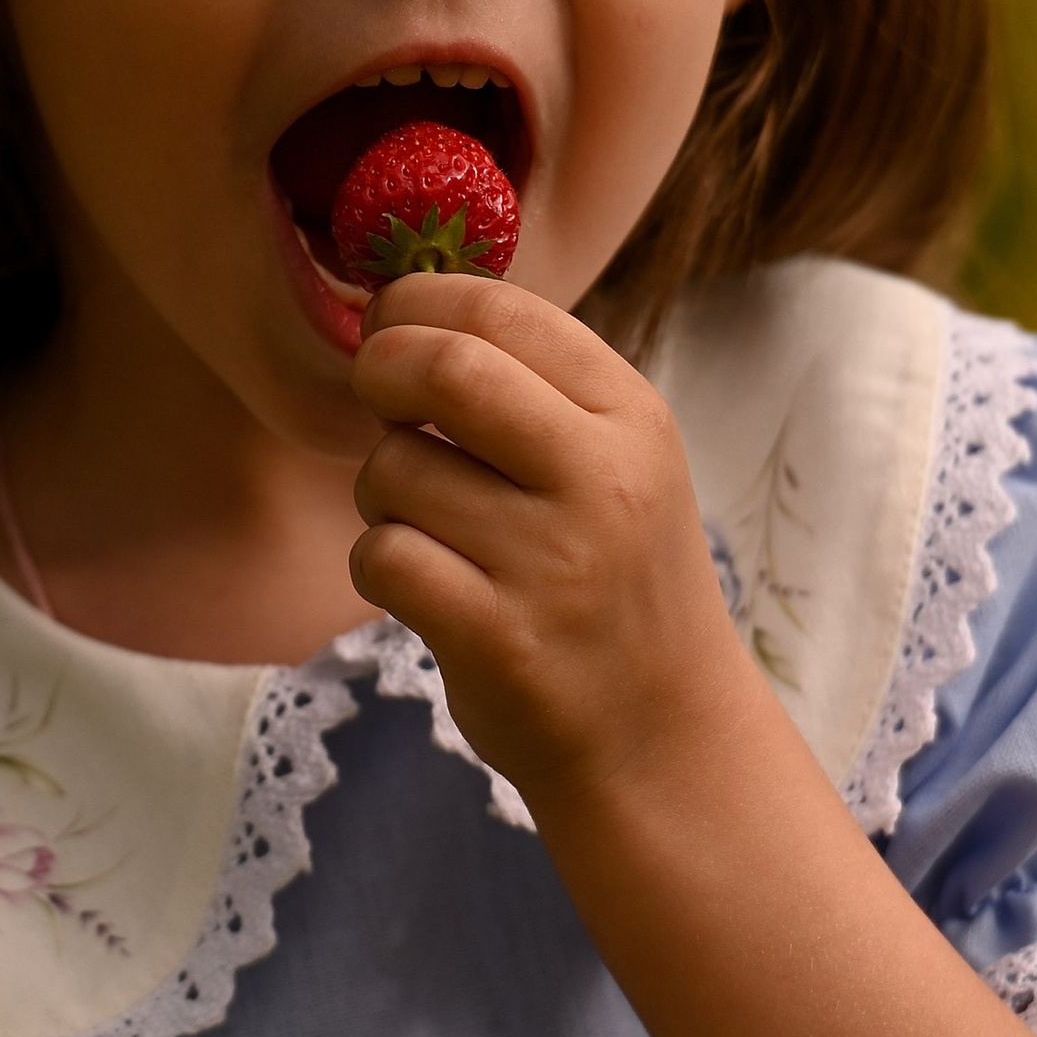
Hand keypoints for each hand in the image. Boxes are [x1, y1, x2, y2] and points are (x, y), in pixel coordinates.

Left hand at [347, 272, 763, 809]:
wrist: (663, 733)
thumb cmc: (612, 580)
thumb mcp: (613, 464)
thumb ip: (529, 388)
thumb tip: (398, 312)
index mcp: (632, 418)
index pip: (503, 312)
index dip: (417, 302)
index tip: (389, 326)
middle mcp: (603, 481)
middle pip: (445, 369)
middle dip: (380, 369)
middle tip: (374, 396)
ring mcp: (553, 562)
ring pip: (396, 469)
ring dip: (378, 488)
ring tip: (422, 522)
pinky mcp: (500, 639)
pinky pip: (382, 558)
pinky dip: (376, 563)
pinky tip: (419, 583)